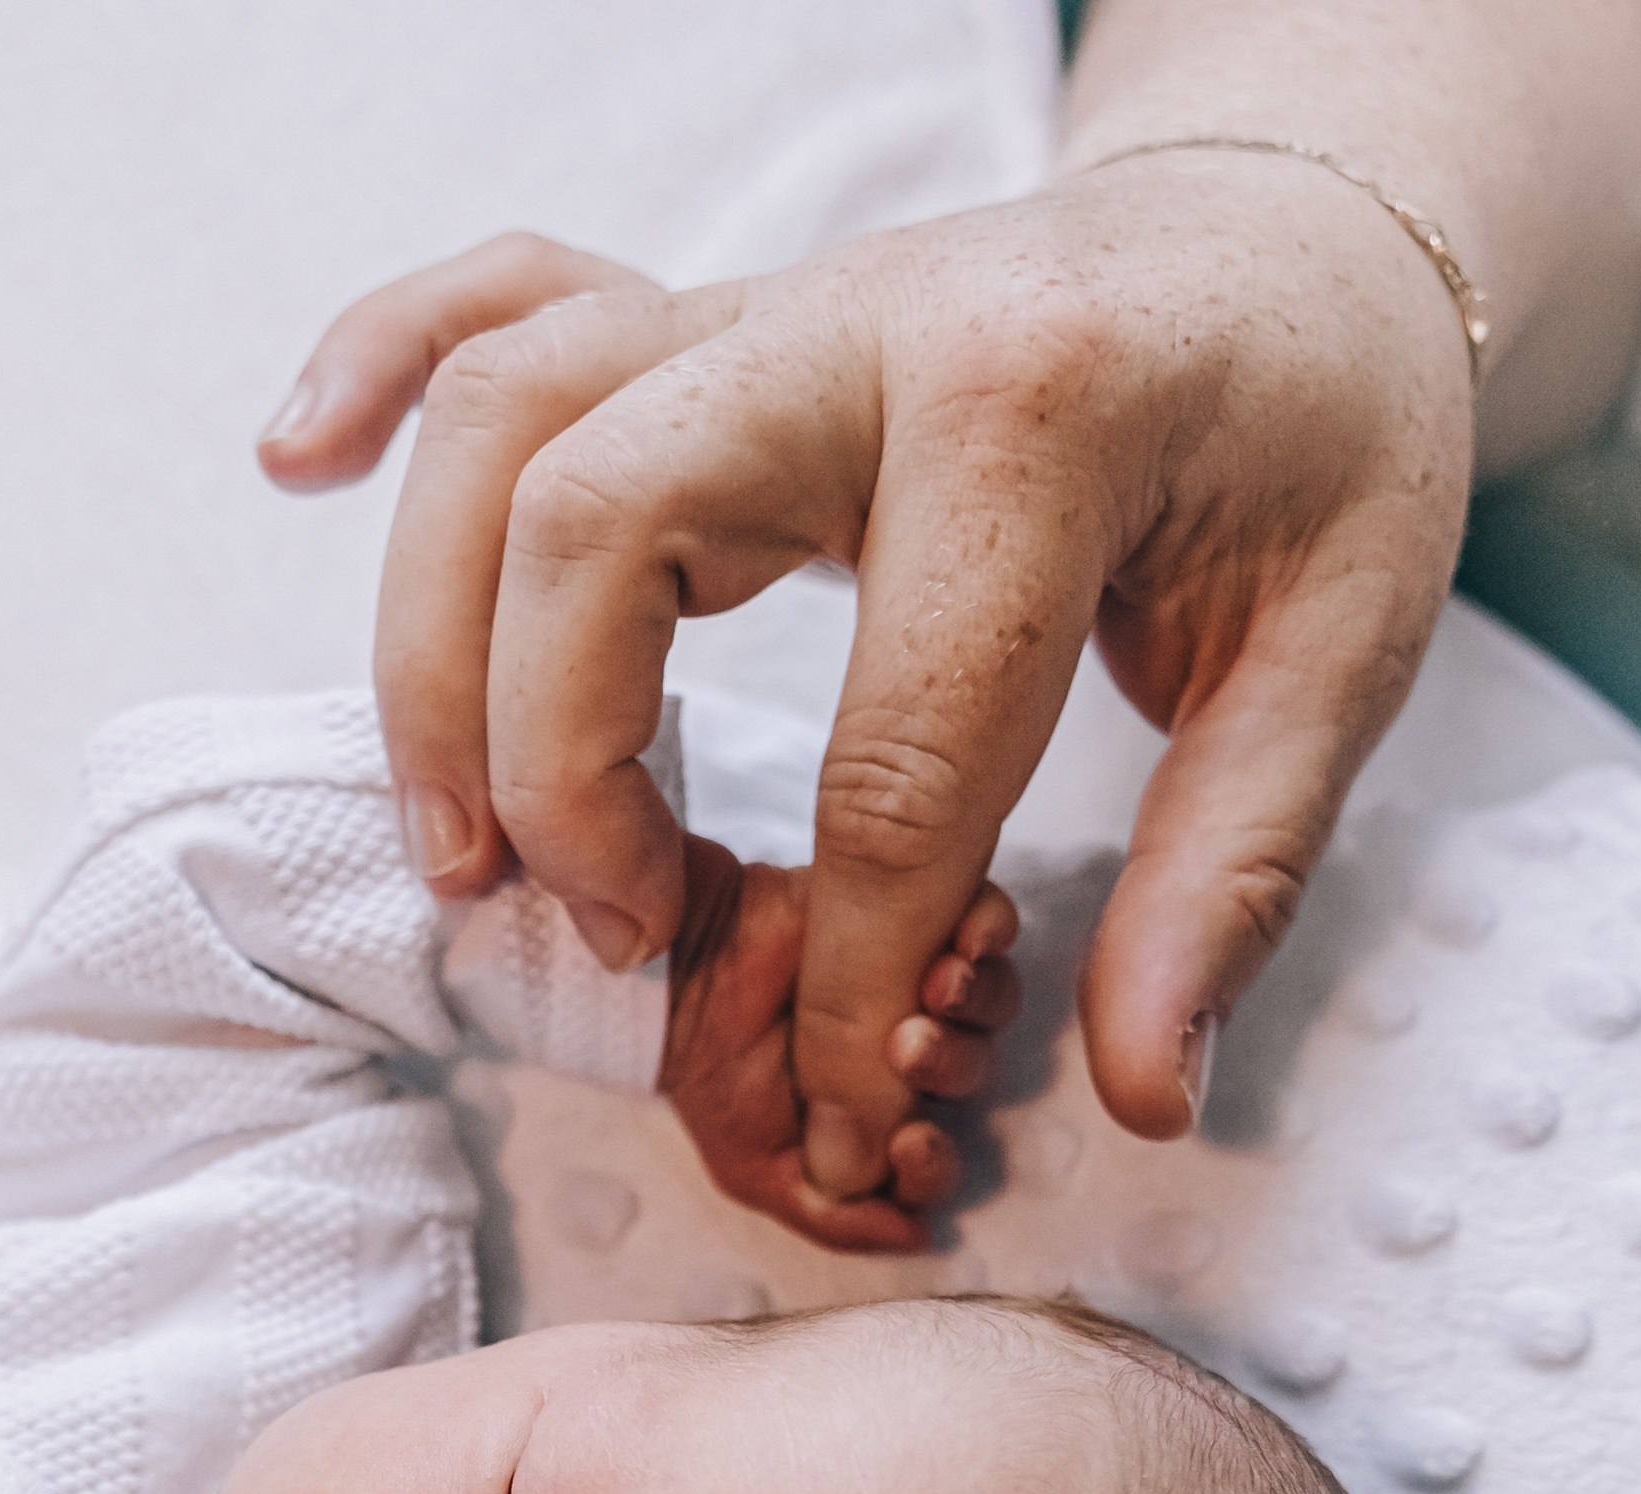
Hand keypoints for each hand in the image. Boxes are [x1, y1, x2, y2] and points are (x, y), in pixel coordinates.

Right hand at [258, 170, 1471, 1167]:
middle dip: (556, 768)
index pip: (890, 758)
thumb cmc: (1321, 442)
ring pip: (507, 428)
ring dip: (438, 646)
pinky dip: (380, 367)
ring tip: (466, 848)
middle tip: (608, 936)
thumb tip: (1142, 1090)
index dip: (851, 978)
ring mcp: (767, 310)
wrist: (1301, 236)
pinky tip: (296, 458)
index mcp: (1037, 414)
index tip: (850, 1110)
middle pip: (591, 527)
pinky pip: (500, 297)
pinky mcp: (716, 318)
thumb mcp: (1344, 656)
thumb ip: (1232, 877)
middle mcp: (860, 329)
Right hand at [660, 834, 1018, 1255]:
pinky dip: (987, 934)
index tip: (911, 1141)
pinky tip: (957, 946)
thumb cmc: (714, 1079)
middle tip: (906, 1049)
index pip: (938, 1155)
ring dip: (974, 1007)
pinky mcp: (921, 916)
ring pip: (990, 1004)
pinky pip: (990, 927)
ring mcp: (919, 984)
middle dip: (951, 1068)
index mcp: (879, 1122)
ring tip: (932, 989)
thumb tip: (919, 1235)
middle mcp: (908, 1057)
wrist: (680, 981)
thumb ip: (835, 1217)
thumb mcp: (758, 1172)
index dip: (935, 1159)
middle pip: (974, 1073)